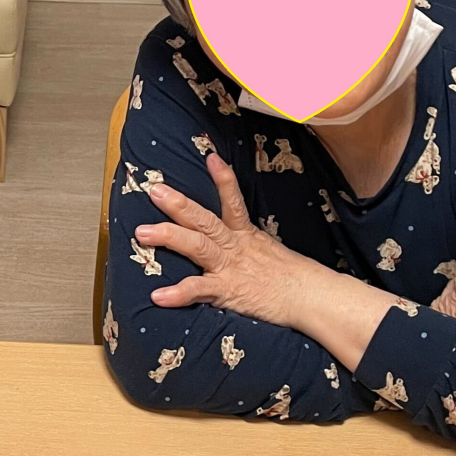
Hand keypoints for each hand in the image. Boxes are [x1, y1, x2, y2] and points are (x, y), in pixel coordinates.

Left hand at [134, 152, 317, 326]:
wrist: (314, 298)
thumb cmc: (295, 280)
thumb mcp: (271, 255)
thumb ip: (249, 248)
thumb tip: (235, 246)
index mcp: (246, 236)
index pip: (233, 202)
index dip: (222, 179)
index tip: (211, 157)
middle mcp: (236, 247)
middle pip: (204, 219)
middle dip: (178, 204)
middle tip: (153, 189)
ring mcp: (231, 268)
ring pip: (197, 246)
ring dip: (169, 237)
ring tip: (141, 233)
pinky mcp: (230, 291)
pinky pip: (200, 291)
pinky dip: (179, 294)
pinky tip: (158, 295)